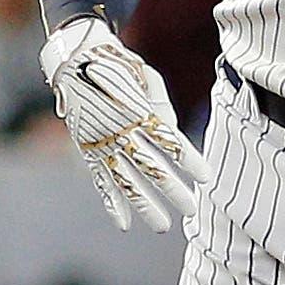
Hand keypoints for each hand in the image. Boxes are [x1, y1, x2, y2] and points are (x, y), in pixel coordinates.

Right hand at [40, 15, 209, 232]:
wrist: (78, 58)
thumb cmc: (121, 65)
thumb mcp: (148, 77)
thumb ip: (161, 106)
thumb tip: (170, 131)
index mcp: (140, 111)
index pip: (171, 142)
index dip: (189, 161)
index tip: (206, 178)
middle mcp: (122, 130)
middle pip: (152, 166)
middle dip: (173, 190)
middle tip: (191, 209)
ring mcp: (103, 142)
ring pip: (127, 181)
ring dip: (145, 205)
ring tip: (162, 225)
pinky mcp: (88, 148)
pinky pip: (100, 180)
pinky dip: (111, 202)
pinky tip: (124, 222)